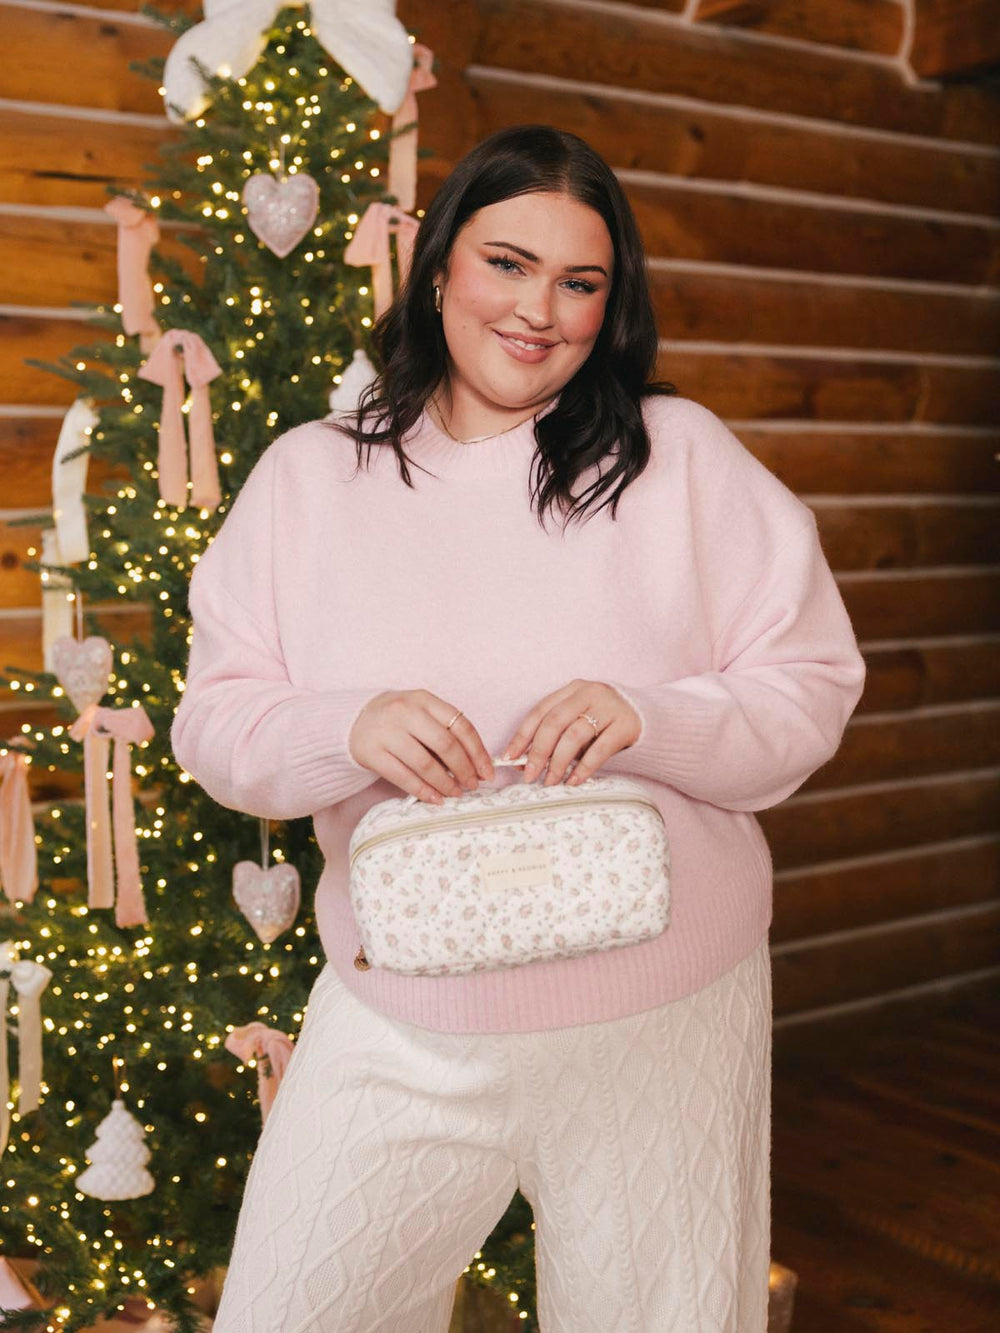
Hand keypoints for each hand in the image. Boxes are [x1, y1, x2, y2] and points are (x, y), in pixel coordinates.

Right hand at [348, 690, 493, 803]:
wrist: (353, 720)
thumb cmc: (398, 719)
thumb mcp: (421, 713)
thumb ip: (444, 731)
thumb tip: (475, 765)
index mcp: (424, 700)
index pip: (461, 726)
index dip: (478, 752)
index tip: (487, 772)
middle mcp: (406, 712)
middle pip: (445, 745)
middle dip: (464, 770)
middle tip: (472, 785)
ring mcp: (387, 732)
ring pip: (425, 764)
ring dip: (445, 784)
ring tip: (455, 794)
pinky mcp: (372, 753)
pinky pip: (403, 776)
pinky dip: (422, 791)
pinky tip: (435, 799)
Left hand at [502, 680, 639, 785]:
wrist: (647, 716)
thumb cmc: (604, 721)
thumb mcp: (578, 721)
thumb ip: (555, 737)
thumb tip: (521, 763)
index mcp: (572, 690)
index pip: (540, 711)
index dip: (522, 735)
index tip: (509, 757)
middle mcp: (589, 693)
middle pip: (554, 722)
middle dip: (538, 752)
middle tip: (529, 775)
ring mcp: (609, 707)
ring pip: (575, 735)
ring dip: (559, 762)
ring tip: (551, 781)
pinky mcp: (626, 724)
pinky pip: (600, 749)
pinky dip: (584, 767)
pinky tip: (574, 781)